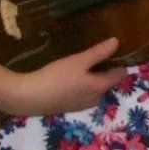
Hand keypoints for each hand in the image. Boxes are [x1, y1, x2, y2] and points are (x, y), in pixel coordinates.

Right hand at [6, 36, 126, 115]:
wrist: (28, 98)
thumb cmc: (56, 77)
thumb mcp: (78, 61)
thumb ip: (98, 53)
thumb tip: (117, 42)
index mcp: (100, 87)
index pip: (119, 75)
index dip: (120, 63)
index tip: (118, 52)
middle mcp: (95, 99)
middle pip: (106, 82)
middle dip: (104, 71)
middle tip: (97, 55)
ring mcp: (81, 105)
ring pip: (93, 89)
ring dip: (91, 78)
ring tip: (83, 65)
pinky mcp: (68, 107)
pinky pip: (82, 94)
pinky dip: (80, 85)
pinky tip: (69, 78)